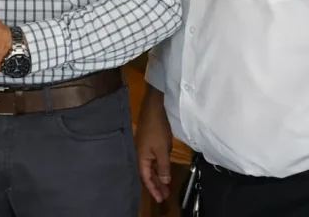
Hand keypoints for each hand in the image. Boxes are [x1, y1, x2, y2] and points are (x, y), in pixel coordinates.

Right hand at [136, 88, 172, 203]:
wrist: (154, 109)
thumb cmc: (157, 129)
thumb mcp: (162, 150)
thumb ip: (163, 166)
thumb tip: (165, 180)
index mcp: (141, 157)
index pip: (146, 177)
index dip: (153, 189)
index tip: (160, 199)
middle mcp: (141, 154)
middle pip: (148, 173)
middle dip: (156, 185)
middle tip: (164, 196)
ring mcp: (146, 148)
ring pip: (152, 167)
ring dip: (159, 177)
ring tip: (166, 187)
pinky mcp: (150, 143)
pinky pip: (154, 160)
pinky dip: (160, 167)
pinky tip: (165, 171)